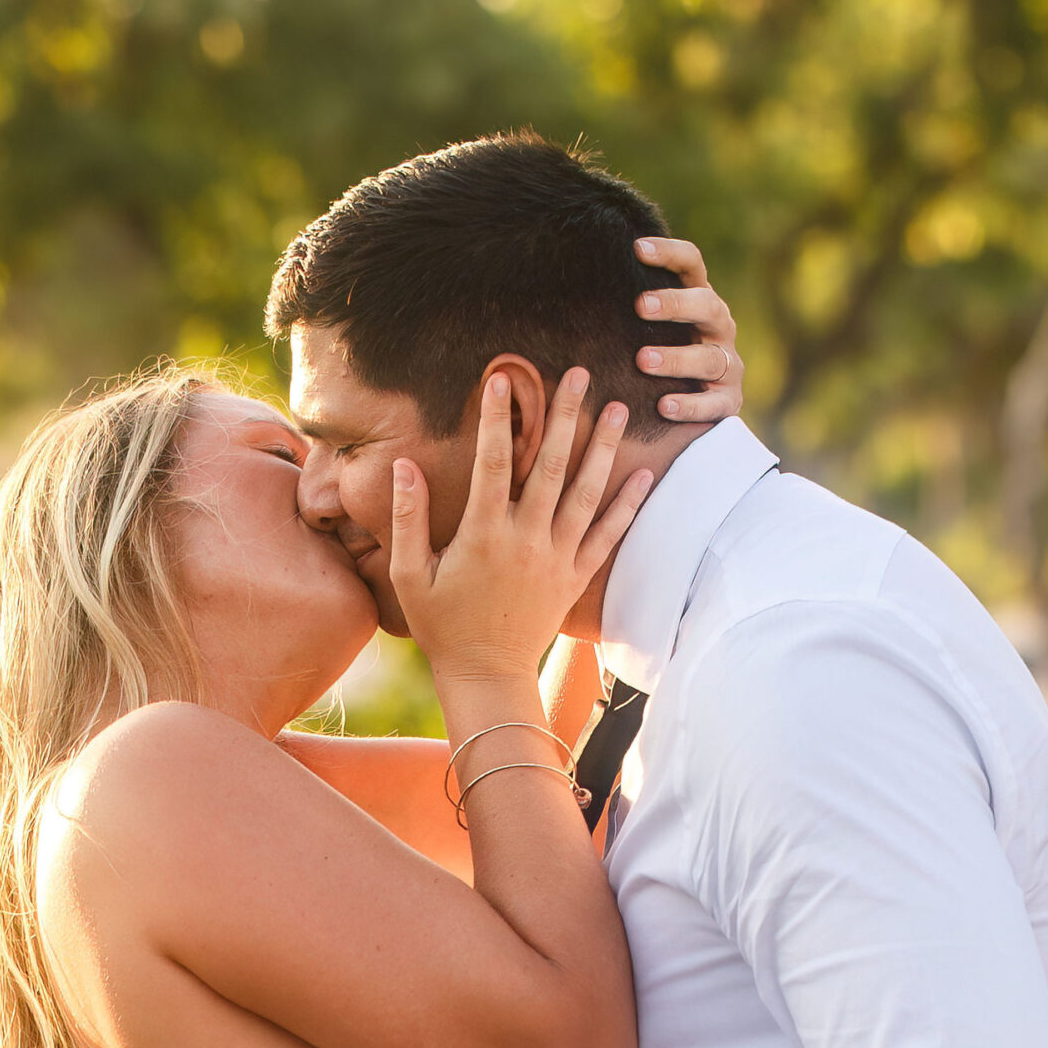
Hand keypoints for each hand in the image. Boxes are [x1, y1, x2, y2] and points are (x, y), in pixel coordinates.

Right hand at [390, 367, 652, 683]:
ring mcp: (556, 558)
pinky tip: (644, 475)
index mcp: (483, 534)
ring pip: (586, 492)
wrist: (485, 674)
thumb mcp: (409, 574)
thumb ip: (406, 518)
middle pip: (550, 465)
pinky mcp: (574, 577)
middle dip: (566, 415)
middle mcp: (526, 540)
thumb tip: (403, 465)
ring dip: (603, 447)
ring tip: (619, 407)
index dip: (495, 418)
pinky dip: (627, 505)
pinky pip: (607, 536)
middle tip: (579, 373)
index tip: (501, 380)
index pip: (490, 462)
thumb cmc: (442, 625)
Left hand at [633, 236, 744, 421]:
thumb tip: (570, 285)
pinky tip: (663, 406)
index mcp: (698, 300)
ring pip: (710, 357)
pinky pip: (714, 403)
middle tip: (640, 306)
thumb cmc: (652, 360)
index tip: (637, 248)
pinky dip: (690, 405)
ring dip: (676, 358)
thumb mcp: (642, 330)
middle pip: (707, 305)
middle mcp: (719, 327)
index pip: (691, 264)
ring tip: (642, 360)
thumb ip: (624, 309)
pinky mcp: (729, 402)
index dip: (669, 253)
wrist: (686, 412)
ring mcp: (728, 365)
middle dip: (675, 304)